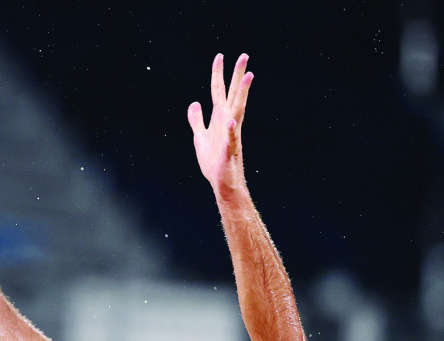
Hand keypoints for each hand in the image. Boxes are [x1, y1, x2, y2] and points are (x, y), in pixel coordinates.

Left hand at [187, 53, 252, 195]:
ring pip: (238, 110)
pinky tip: (232, 121)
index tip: (220, 56)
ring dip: (242, 94)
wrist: (220, 182)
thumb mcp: (199, 137)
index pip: (218, 91)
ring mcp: (231, 135)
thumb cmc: (213, 160)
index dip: (218, 74)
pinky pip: (232, 139)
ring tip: (248, 77)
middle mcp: (228, 122)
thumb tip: (195, 103)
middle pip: (232, 94)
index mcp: (219, 118)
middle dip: (237, 76)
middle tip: (244, 55)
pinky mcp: (230, 150)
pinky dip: (231, 130)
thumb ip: (197, 120)